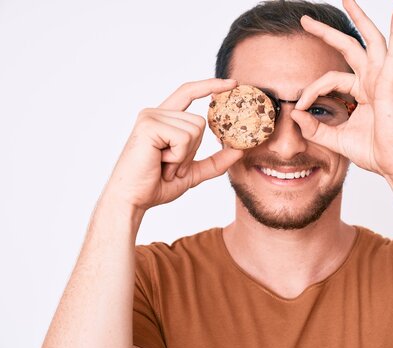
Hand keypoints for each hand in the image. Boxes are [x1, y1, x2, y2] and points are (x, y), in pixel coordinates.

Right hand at [103, 78, 242, 210]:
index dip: (211, 85)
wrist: (133, 200)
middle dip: (192, 152)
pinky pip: (184, 138)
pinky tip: (160, 163)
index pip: (189, 92)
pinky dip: (178, 157)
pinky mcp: (149, 125)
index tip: (233, 83)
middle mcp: (156, 113)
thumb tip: (239, 151)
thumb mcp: (192, 173)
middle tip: (170, 166)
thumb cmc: (156, 185)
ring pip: (195, 129)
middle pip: (200, 121)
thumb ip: (215, 162)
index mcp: (163, 119)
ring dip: (184, 156)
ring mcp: (151, 116)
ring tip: (164, 166)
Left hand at [291, 0, 392, 177]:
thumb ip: (315, 127)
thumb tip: (294, 115)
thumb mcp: (335, 139)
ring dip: (360, 19)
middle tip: (305, 20)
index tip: (297, 107)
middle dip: (326, 33)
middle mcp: (372, 82)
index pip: (329, 79)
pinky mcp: (391, 87)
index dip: (311, 90)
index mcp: (361, 92)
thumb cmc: (373, 152)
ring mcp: (383, 81)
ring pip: (371, 42)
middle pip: (349, 47)